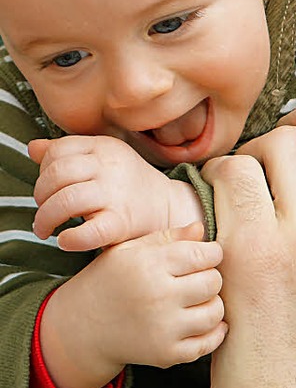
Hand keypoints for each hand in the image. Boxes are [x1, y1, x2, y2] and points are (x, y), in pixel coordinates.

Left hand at [29, 135, 204, 249]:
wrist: (169, 207)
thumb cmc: (128, 184)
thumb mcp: (102, 159)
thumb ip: (68, 152)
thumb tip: (33, 148)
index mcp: (104, 146)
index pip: (58, 150)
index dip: (43, 170)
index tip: (48, 188)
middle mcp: (110, 166)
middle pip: (57, 174)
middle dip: (40, 195)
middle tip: (43, 211)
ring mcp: (117, 194)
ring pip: (66, 201)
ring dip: (45, 218)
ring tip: (45, 229)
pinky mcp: (122, 223)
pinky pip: (89, 232)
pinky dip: (71, 239)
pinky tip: (65, 241)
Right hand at [40, 222, 225, 387]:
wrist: (81, 327)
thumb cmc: (109, 280)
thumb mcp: (129, 250)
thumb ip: (167, 237)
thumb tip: (201, 229)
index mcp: (148, 265)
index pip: (204, 255)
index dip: (211, 253)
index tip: (204, 256)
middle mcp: (157, 297)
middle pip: (213, 282)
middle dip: (210, 276)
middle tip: (197, 278)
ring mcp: (163, 329)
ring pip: (215, 312)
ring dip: (212, 303)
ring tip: (196, 299)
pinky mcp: (166, 354)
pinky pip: (208, 343)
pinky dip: (212, 332)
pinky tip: (200, 321)